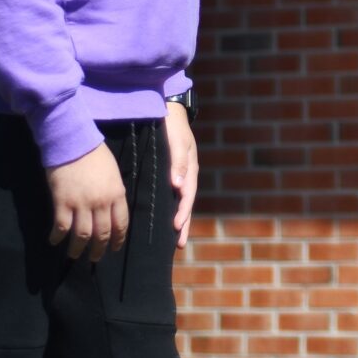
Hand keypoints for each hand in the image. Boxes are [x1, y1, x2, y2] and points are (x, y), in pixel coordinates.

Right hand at [46, 143, 128, 261]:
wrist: (72, 141)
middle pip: (102, 233)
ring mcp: (81, 204)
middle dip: (99, 249)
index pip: (121, 224)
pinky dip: (57, 237)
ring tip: (74, 255)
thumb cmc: (95, 154)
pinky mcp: (62, 203)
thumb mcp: (113, 173)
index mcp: (117, 194)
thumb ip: (114, 192)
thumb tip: (111, 210)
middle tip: (94, 258)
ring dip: (78, 249)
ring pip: (82, 235)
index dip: (118, 239)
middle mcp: (101, 203)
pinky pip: (61, 227)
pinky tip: (54, 241)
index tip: (114, 248)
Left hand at [164, 101, 196, 250]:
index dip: (182, 212)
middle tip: (179, 245)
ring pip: (181, 203)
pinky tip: (167, 219)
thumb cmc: (173, 126)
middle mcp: (187, 176)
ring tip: (176, 240)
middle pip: (186, 204)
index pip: (188, 196)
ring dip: (180, 221)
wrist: (169, 111)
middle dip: (184, 224)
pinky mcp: (173, 174)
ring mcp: (181, 176)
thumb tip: (178, 186)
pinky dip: (173, 209)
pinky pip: (173, 196)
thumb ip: (179, 163)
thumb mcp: (177, 142)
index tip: (175, 227)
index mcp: (190, 169)